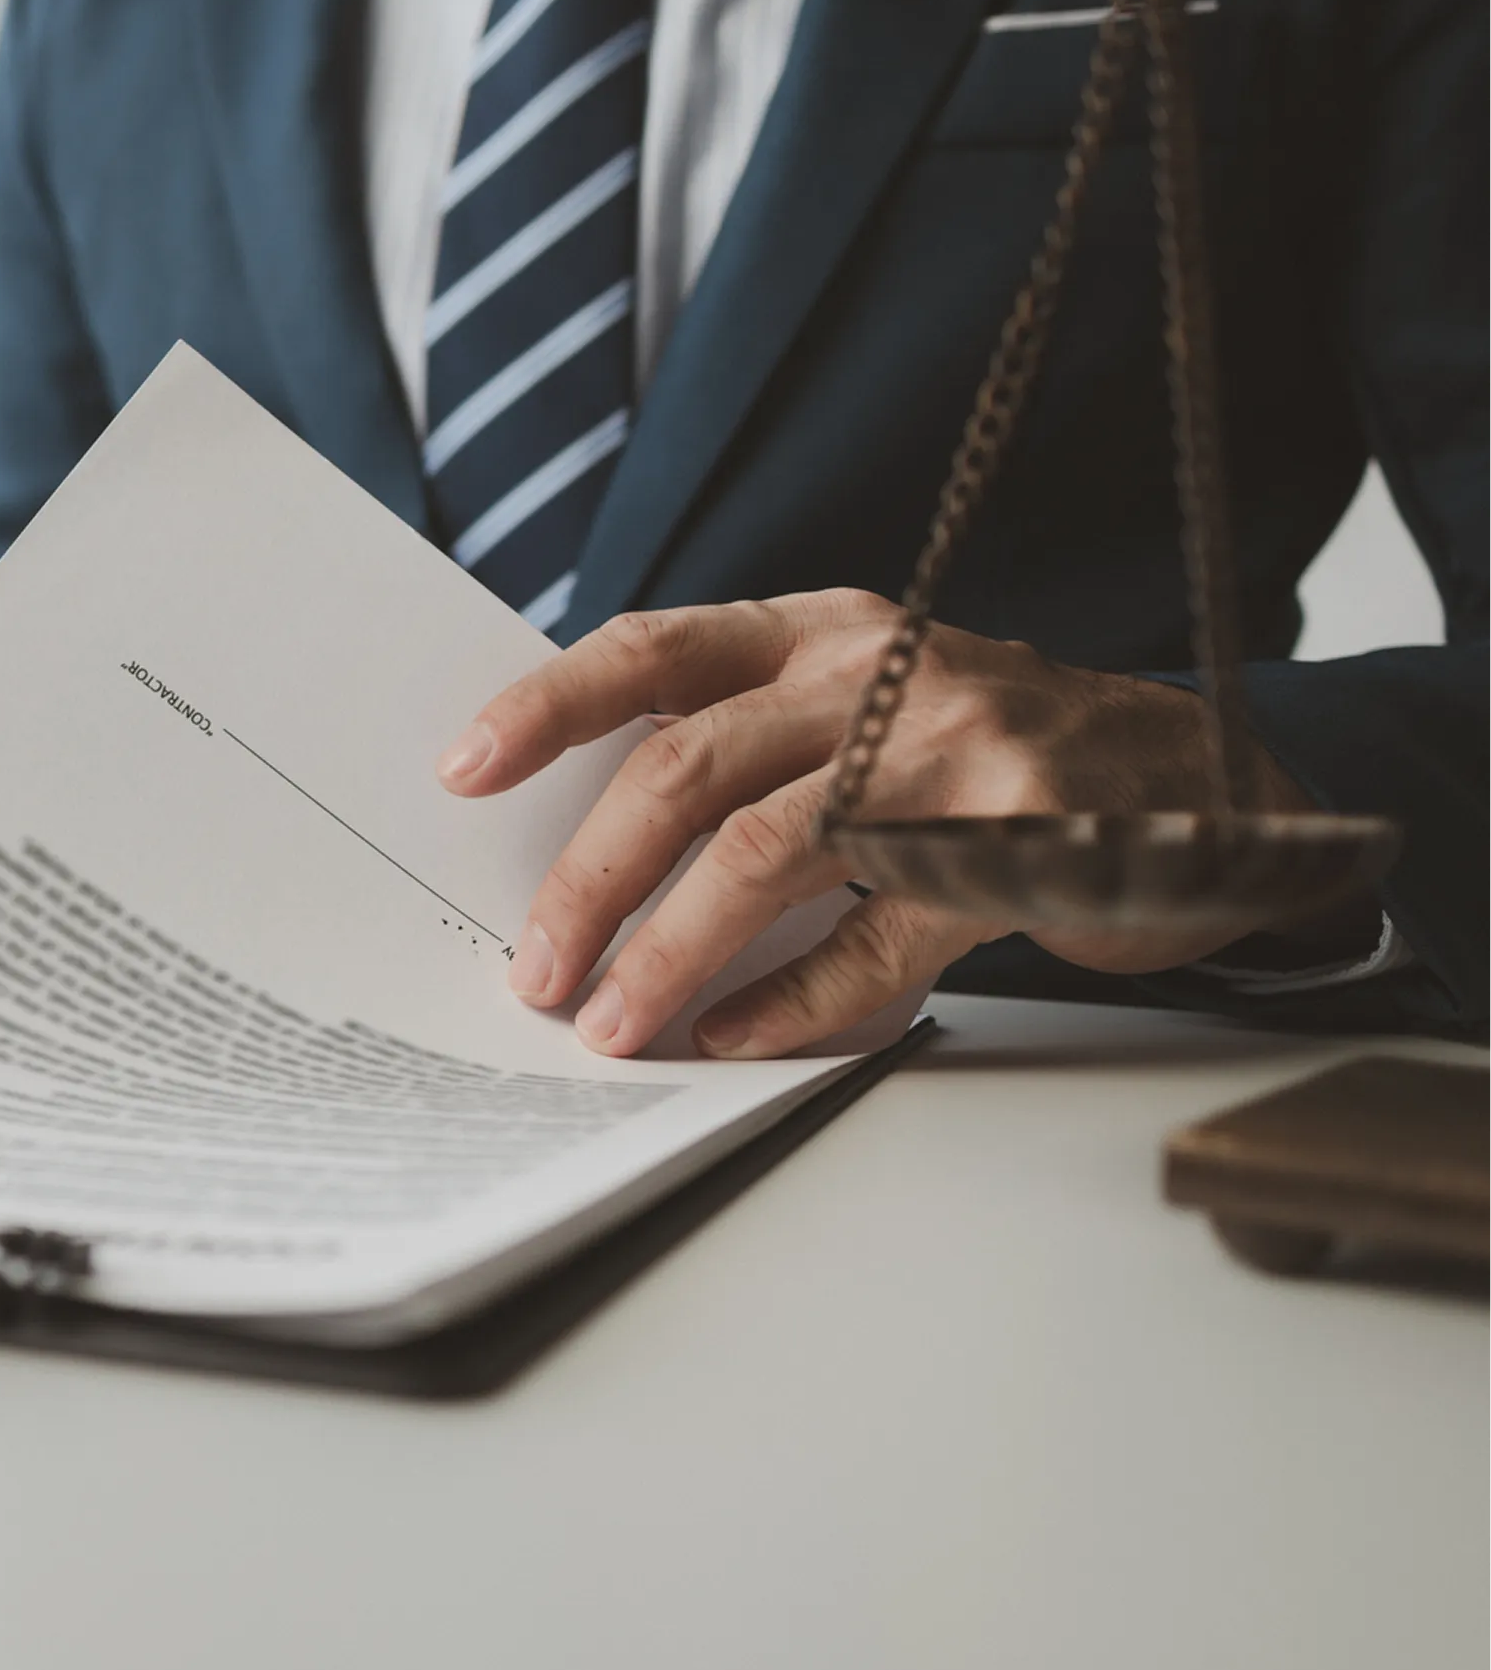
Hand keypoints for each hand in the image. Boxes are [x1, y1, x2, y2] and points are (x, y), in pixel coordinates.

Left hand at [436, 591, 1316, 1059]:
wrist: (1211, 783)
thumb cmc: (995, 758)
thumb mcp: (872, 703)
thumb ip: (752, 741)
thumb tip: (586, 845)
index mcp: (825, 632)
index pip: (654, 650)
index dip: (547, 705)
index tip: (459, 770)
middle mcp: (882, 677)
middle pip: (689, 768)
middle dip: (592, 878)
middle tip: (533, 968)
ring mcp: (955, 756)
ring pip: (769, 850)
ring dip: (672, 949)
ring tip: (613, 1022)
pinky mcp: (1020, 851)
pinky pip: (877, 937)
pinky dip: (794, 997)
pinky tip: (737, 1037)